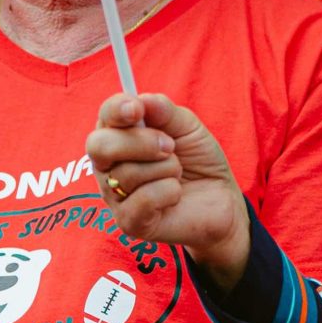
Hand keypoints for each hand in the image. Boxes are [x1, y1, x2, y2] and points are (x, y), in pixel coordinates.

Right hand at [87, 92, 248, 287]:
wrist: (222, 201)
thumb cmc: (198, 161)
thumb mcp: (188, 128)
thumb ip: (164, 111)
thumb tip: (141, 100)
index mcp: (119, 136)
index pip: (104, 116)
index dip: (115, 109)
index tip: (136, 108)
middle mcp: (108, 166)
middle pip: (99, 146)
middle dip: (140, 142)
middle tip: (169, 146)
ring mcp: (114, 196)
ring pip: (126, 174)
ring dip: (166, 169)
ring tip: (178, 174)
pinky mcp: (128, 222)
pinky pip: (142, 200)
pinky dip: (169, 192)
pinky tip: (176, 194)